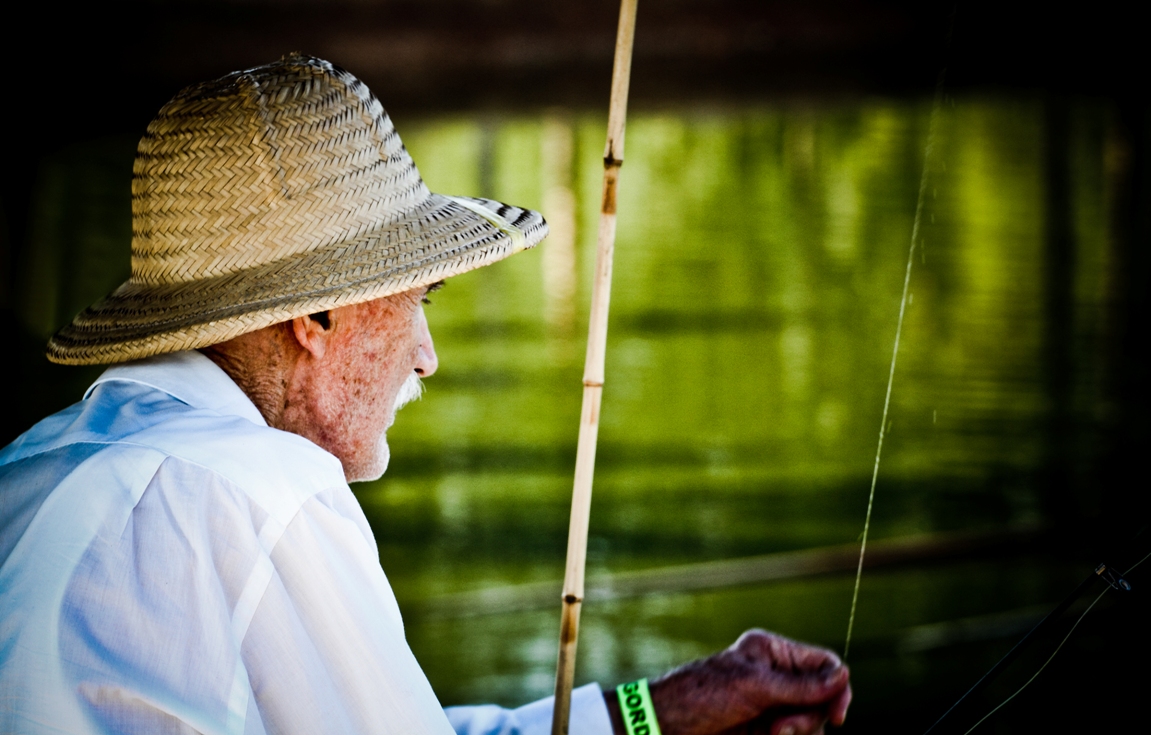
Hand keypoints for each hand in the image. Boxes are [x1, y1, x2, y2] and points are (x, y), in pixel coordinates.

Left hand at [604, 629, 850, 734]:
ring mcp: (772, 704)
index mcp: (773, 652)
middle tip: (782, 729)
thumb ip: (802, 686)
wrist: (667, 725)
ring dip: (798, 732)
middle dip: (810, 716)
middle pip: (822, 697)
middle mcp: (777, 676)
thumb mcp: (756, 688)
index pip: (823, 664)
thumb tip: (844, 675)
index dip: (838, 688)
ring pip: (811, 722)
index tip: (837, 716)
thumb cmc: (704, 695)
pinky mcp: (764, 730)